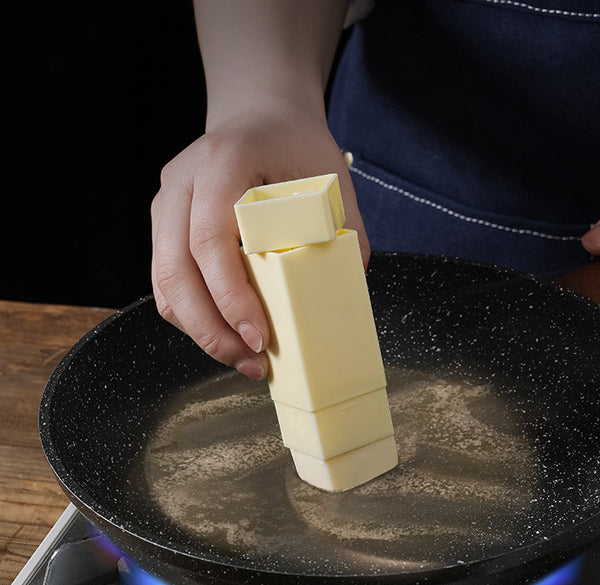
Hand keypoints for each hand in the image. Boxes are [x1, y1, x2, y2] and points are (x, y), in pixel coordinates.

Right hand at [151, 102, 366, 377]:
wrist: (259, 115)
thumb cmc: (297, 146)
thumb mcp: (330, 181)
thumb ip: (342, 234)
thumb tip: (346, 295)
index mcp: (223, 162)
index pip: (210, 240)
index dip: (230, 297)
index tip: (259, 338)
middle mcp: (182, 181)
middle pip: (176, 271)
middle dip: (212, 331)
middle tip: (251, 364)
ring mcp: (167, 203)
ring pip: (165, 284)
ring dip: (201, 331)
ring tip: (242, 359)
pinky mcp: (166, 225)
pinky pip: (169, 282)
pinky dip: (195, 316)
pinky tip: (227, 333)